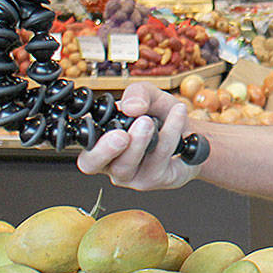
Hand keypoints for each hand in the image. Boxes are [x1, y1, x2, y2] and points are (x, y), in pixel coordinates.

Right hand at [75, 83, 202, 189]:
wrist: (191, 132)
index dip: (83, 140)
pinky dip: (170, 132)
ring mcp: (132, 175)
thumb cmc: (161, 117)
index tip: (94, 124)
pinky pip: (158, 158)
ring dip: (139, 141)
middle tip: (122, 135)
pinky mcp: (155, 179)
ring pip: (126, 165)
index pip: (80, 147)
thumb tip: (130, 108)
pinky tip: (178, 114)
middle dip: (105, 149)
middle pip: (92, 165)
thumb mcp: (148, 96)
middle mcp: (111, 162)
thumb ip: (137, 93)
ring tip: (149, 121)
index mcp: (100, 142)